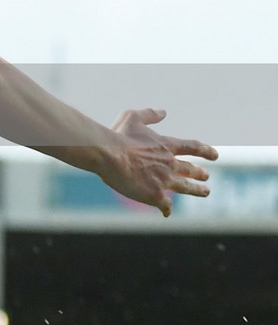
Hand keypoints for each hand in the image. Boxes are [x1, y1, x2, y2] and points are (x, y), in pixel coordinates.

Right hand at [98, 108, 218, 216]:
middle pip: (191, 169)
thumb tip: (163, 112)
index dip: (205, 151)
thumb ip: (149, 114)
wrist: (109, 155)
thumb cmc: (118, 135)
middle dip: (200, 173)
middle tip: (206, 176)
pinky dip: (167, 209)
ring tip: (205, 192)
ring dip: (196, 190)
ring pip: (185, 188)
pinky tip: (166, 212)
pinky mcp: (155, 195)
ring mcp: (164, 180)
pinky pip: (166, 205)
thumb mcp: (132, 117)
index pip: (192, 147)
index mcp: (166, 145)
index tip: (215, 155)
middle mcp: (169, 163)